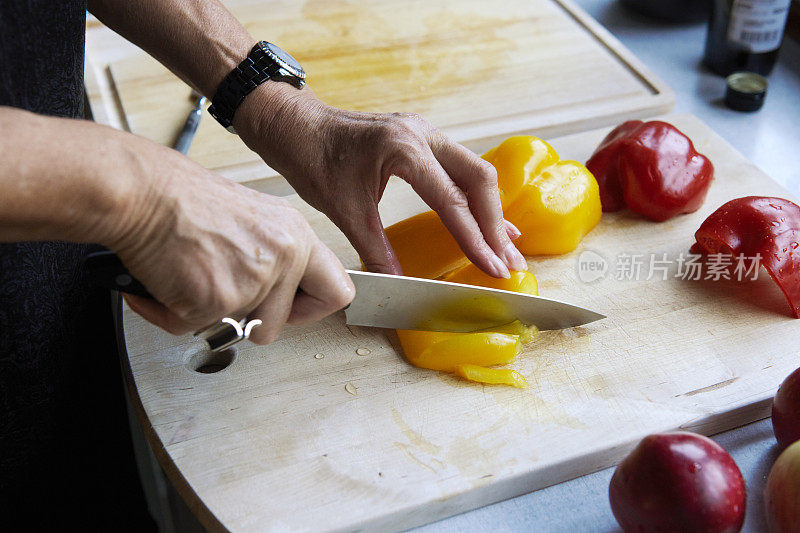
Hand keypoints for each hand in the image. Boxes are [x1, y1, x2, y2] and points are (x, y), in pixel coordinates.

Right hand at [109, 137, 353, 343]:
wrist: (140, 190)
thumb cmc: (182, 199)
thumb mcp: (253, 219)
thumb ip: (274, 256)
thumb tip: (278, 292)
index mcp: (296, 235)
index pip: (338, 292)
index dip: (310, 309)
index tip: (291, 309)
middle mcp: (284, 256)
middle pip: (279, 325)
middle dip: (247, 322)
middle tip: (223, 296)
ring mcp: (254, 279)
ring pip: (236, 331)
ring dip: (207, 316)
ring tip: (190, 278)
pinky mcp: (219, 299)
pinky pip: (193, 328)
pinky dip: (171, 312)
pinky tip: (165, 279)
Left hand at [235, 84, 526, 277]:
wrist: (295, 126)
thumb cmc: (312, 159)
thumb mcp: (344, 211)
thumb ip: (375, 249)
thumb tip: (398, 284)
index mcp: (404, 149)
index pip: (452, 201)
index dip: (476, 239)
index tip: (493, 267)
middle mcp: (422, 134)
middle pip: (478, 180)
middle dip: (496, 225)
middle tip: (508, 262)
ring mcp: (424, 133)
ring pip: (474, 172)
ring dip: (491, 211)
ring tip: (508, 246)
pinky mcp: (421, 139)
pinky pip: (460, 167)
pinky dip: (475, 196)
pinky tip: (488, 219)